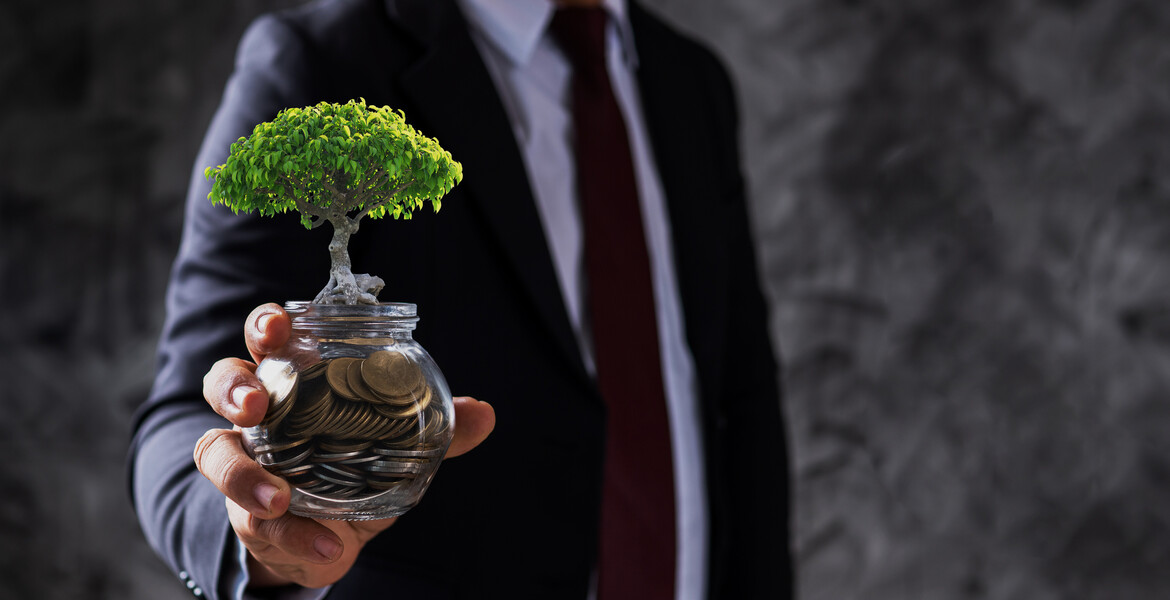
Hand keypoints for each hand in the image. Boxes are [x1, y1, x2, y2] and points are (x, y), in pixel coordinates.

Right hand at [194, 303, 495, 588]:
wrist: (327, 532)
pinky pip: (257, 521)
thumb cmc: (354, 464)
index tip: (278, 326)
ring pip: (214, 452)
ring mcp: (244, 460)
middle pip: (224, 381)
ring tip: (279, 499)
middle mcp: (257, 413)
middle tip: (253, 406)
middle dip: (234, 388)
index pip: (271, 338)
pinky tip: (329, 544)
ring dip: (242, 475)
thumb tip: (483, 412)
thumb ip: (438, 428)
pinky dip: (295, 535)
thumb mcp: (397, 444)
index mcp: (295, 378)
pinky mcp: (245, 512)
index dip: (267, 324)